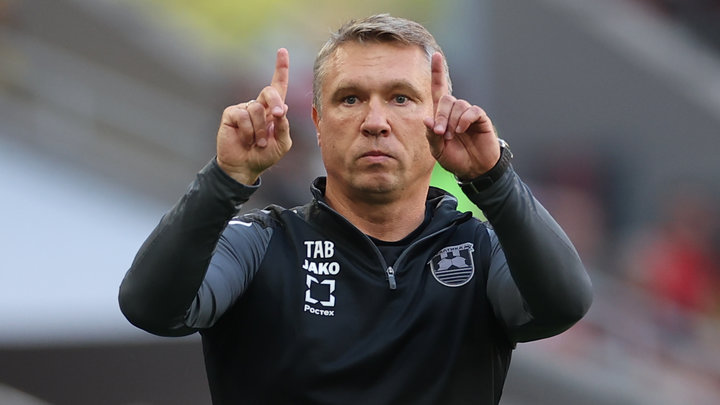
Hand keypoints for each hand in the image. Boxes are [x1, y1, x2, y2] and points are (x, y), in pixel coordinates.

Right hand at [216, 48, 291, 184]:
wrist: (244, 167)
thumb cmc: (264, 155)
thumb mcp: (282, 144)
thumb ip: (284, 127)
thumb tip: (282, 109)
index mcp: (272, 110)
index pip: (278, 85)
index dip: (280, 69)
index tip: (282, 51)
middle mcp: (258, 105)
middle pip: (269, 91)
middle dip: (275, 103)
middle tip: (277, 116)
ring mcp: (244, 109)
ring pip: (257, 109)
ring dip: (260, 130)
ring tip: (257, 142)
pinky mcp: (231, 114)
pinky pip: (243, 116)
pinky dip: (248, 131)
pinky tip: (246, 140)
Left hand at [423, 52, 498, 180]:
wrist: (474, 169)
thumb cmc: (455, 158)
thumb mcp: (438, 150)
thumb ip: (432, 136)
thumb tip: (427, 120)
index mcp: (442, 115)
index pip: (438, 89)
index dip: (437, 73)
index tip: (436, 56)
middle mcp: (455, 111)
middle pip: (446, 99)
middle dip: (441, 115)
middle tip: (441, 133)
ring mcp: (468, 113)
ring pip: (458, 105)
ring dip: (452, 121)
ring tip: (453, 136)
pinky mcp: (480, 118)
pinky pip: (471, 110)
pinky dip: (464, 119)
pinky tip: (462, 129)